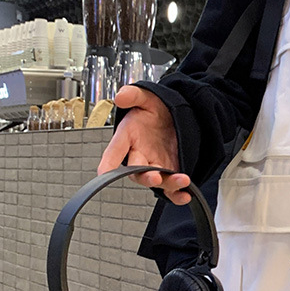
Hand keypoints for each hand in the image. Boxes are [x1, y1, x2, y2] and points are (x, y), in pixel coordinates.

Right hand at [97, 85, 191, 205]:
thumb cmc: (155, 109)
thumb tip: (121, 96)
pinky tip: (185, 195)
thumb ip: (134, 95)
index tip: (104, 172)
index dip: (107, 163)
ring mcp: (156, 165)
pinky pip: (171, 188)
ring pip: (157, 181)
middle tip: (154, 177)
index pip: (113, 152)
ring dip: (168, 183)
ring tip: (182, 180)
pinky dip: (177, 195)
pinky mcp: (170, 171)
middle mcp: (139, 155)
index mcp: (128, 137)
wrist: (174, 115)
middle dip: (145, 176)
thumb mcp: (146, 97)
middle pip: (137, 172)